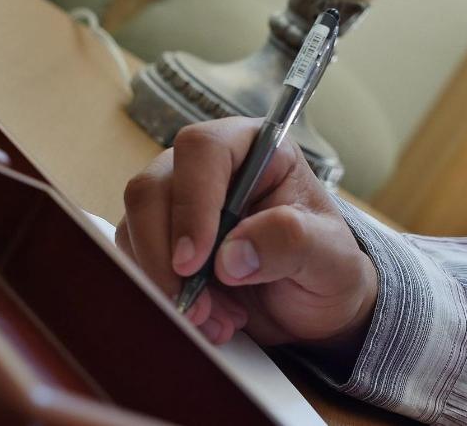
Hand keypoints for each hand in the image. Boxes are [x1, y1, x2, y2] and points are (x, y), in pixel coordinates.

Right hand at [116, 117, 376, 361]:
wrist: (310, 303)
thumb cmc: (325, 266)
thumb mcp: (331, 257)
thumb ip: (290, 242)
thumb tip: (230, 255)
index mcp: (254, 148)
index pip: (203, 150)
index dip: (192, 201)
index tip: (197, 260)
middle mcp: (207, 167)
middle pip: (152, 189)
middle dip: (167, 256)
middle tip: (197, 304)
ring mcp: (177, 201)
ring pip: (135, 226)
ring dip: (165, 282)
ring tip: (216, 317)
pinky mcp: (159, 237)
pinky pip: (135, 259)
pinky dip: (162, 295)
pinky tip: (206, 316)